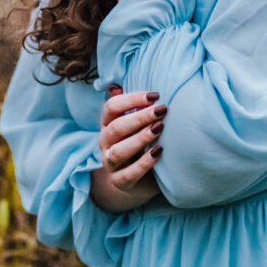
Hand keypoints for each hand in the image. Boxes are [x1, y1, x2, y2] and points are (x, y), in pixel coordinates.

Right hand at [92, 88, 166, 209]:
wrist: (138, 179)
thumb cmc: (139, 142)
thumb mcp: (134, 122)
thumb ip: (129, 104)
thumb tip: (115, 84)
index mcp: (107, 124)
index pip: (111, 107)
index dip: (131, 99)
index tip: (155, 95)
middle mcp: (105, 142)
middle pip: (116, 128)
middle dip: (139, 117)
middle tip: (162, 110)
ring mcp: (110, 163)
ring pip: (119, 151)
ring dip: (140, 138)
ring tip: (160, 128)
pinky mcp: (119, 182)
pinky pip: (129, 174)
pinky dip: (144, 163)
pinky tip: (159, 152)